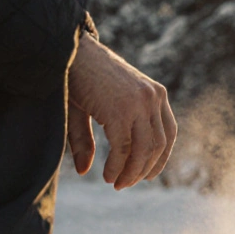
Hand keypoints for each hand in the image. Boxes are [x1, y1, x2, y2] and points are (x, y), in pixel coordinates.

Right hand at [66, 34, 176, 188]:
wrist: (66, 49)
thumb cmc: (77, 77)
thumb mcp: (91, 109)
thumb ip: (91, 139)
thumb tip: (84, 171)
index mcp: (155, 94)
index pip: (169, 133)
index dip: (160, 158)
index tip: (146, 175)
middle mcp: (153, 97)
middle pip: (159, 145)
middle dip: (144, 170)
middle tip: (126, 183)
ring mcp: (139, 103)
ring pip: (144, 150)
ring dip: (132, 172)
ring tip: (117, 183)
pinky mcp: (121, 110)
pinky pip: (125, 148)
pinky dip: (118, 166)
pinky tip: (108, 175)